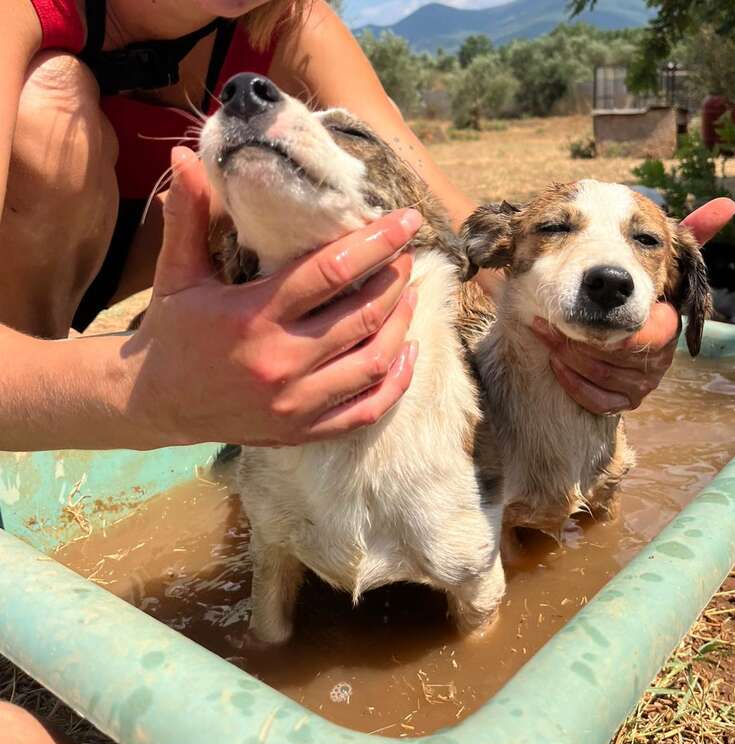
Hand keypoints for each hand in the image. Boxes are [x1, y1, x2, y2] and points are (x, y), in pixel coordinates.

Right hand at [124, 147, 420, 446]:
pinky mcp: (303, 430)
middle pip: (363, 314)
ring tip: (412, 295)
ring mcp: (295, 403)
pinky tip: (407, 352)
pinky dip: (396, 382)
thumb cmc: (171, 332)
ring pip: (373, 362)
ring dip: (402, 325)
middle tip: (408, 255)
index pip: (331, 270)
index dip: (377, 242)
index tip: (406, 220)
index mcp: (253, 316)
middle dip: (395, 279)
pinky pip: (366, 410)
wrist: (153, 404)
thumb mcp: (175, 274)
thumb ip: (188, 215)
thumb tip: (186, 154)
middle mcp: (281, 362)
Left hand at [532, 198, 734, 414]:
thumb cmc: (628, 287)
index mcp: (667, 326)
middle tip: (542, 317)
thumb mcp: (652, 259)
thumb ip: (687, 237)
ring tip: (540, 330)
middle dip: (576, 338)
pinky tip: (553, 364)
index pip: (643, 334)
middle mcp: (659, 358)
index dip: (607, 323)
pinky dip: (573, 384)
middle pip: (615, 359)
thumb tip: (726, 205)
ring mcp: (641, 383)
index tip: (569, 299)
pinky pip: (598, 402)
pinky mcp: (621, 402)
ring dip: (565, 356)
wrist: (603, 325)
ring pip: (602, 379)